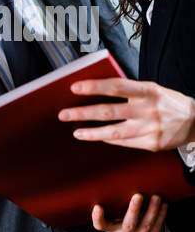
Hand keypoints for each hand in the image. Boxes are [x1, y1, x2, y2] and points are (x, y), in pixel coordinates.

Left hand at [58, 78, 194, 150]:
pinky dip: (108, 139)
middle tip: (64, 114)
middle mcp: (148, 109)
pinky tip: (96, 137)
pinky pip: (124, 142)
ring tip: (76, 132)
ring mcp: (150, 128)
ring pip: (114, 132)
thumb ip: (129, 90)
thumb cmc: (167, 101)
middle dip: (83, 113)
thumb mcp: (152, 89)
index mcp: (148, 90)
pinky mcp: (152, 144)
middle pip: (110, 111)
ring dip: (92, 132)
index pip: (116, 86)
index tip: (75, 87)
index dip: (94, 86)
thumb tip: (98, 90)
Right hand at [92, 193, 167, 231]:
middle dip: (134, 210)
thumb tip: (115, 170)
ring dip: (152, 211)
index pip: (100, 224)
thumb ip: (114, 196)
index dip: (98, 217)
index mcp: (109, 225)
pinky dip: (160, 216)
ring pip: (145, 227)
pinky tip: (163, 205)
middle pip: (127, 226)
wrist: (138, 226)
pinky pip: (156, 229)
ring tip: (156, 197)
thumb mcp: (116, 206)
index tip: (98, 207)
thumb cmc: (123, 209)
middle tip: (138, 196)